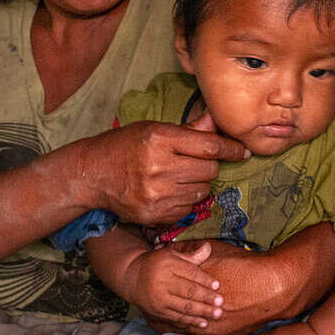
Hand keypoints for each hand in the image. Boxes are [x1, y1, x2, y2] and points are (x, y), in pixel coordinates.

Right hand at [80, 113, 246, 225]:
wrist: (92, 174)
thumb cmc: (125, 145)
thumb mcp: (154, 129)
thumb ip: (189, 129)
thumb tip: (217, 120)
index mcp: (160, 139)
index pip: (209, 146)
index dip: (231, 148)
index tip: (242, 151)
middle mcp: (158, 167)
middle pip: (210, 170)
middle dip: (210, 165)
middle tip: (196, 161)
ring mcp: (156, 194)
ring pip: (202, 191)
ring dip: (198, 184)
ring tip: (179, 175)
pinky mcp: (154, 214)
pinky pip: (188, 208)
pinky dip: (185, 200)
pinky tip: (169, 190)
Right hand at [124, 241, 224, 328]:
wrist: (133, 278)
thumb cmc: (157, 264)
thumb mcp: (172, 255)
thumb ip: (191, 255)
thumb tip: (209, 247)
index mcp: (168, 265)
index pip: (190, 273)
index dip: (205, 280)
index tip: (218, 285)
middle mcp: (162, 281)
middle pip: (188, 291)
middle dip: (206, 297)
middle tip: (221, 302)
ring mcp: (159, 298)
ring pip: (184, 306)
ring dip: (202, 311)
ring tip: (217, 313)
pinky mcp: (157, 311)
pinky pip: (177, 317)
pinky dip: (191, 321)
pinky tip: (203, 323)